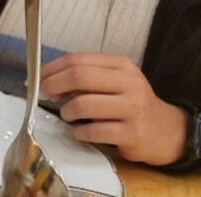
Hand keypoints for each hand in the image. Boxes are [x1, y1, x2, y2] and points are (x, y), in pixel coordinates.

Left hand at [41, 53, 189, 165]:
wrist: (164, 131)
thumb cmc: (129, 106)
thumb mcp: (112, 85)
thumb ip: (84, 81)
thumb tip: (47, 83)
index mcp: (121, 66)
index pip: (79, 60)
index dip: (52, 70)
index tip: (37, 81)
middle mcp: (129, 82)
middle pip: (79, 77)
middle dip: (54, 86)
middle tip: (45, 97)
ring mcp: (132, 108)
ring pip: (83, 104)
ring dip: (67, 112)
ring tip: (69, 117)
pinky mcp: (131, 133)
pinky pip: (92, 131)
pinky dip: (78, 133)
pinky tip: (80, 133)